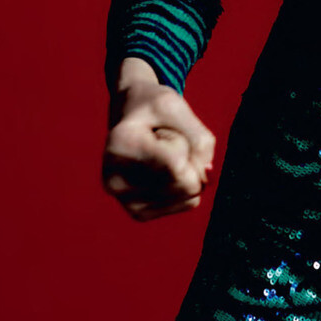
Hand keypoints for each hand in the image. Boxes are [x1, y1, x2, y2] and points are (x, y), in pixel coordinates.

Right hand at [102, 65, 216, 220]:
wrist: (130, 117)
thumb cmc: (154, 109)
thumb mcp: (178, 107)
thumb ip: (200, 140)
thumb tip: (206, 181)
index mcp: (119, 147)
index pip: (176, 165)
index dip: (182, 143)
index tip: (160, 131)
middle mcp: (114, 181)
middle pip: (186, 185)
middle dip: (188, 159)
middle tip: (162, 143)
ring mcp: (124, 201)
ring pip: (190, 197)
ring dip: (187, 171)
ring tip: (161, 155)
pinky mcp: (138, 213)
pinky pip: (187, 204)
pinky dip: (185, 184)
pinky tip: (162, 170)